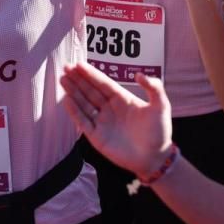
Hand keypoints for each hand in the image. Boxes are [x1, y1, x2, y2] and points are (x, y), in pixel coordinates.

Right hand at [60, 63, 172, 177]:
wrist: (155, 158)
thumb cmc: (160, 132)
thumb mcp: (161, 106)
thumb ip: (154, 88)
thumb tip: (139, 74)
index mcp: (122, 99)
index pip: (103, 83)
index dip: (91, 74)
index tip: (79, 64)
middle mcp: (110, 109)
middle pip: (90, 91)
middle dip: (78, 79)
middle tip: (66, 67)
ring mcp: (102, 122)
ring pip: (84, 104)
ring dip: (73, 92)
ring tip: (63, 79)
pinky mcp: (97, 137)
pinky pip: (83, 121)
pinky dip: (74, 111)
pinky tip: (67, 100)